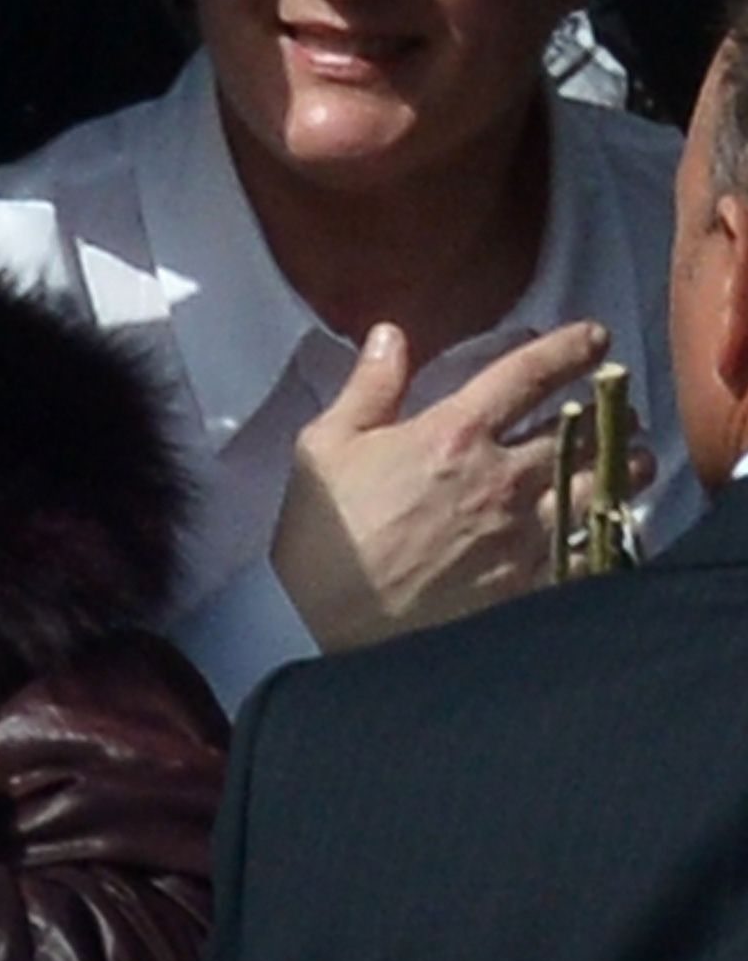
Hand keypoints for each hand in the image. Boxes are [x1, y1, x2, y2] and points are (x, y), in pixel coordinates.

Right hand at [266, 321, 610, 651]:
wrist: (326, 625)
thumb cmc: (323, 534)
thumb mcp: (323, 447)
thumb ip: (368, 387)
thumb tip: (390, 335)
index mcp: (453, 436)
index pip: (527, 376)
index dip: (568, 349)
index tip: (594, 337)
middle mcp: (502, 479)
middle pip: (583, 431)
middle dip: (610, 412)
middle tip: (621, 407)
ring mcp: (524, 534)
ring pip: (602, 487)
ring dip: (626, 467)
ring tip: (636, 460)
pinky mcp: (531, 582)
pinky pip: (592, 547)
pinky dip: (611, 528)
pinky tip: (614, 521)